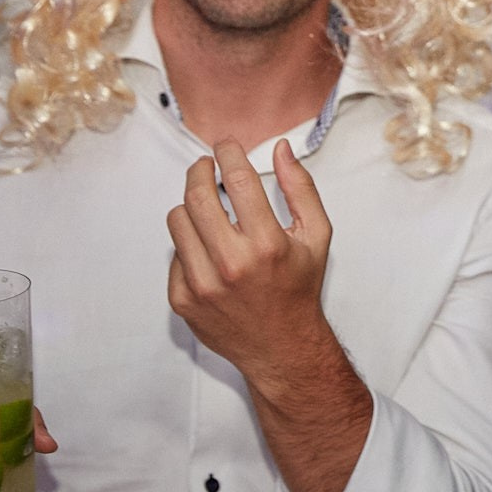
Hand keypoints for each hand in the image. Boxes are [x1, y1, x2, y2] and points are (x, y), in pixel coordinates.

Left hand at [167, 138, 335, 378]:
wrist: (281, 346)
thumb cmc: (299, 286)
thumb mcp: (317, 235)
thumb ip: (300, 188)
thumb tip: (281, 149)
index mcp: (267, 244)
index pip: (237, 180)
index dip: (228, 153)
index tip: (225, 145)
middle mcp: (231, 263)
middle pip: (197, 196)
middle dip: (199, 170)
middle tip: (205, 165)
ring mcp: (202, 284)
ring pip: (178, 221)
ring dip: (190, 205)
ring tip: (206, 207)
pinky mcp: (182, 300)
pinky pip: (174, 253)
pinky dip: (189, 242)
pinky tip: (208, 248)